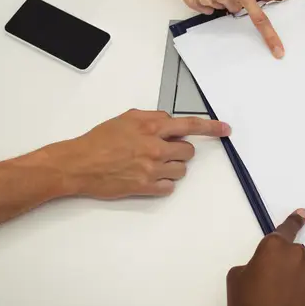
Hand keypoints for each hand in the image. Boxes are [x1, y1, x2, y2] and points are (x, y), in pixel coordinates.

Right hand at [34, 110, 229, 198]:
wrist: (78, 163)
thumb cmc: (99, 140)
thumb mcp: (126, 118)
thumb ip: (151, 118)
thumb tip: (168, 122)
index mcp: (152, 127)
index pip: (190, 125)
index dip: (211, 128)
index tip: (225, 129)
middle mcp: (155, 148)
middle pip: (188, 152)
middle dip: (179, 151)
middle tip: (161, 151)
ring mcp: (151, 169)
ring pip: (181, 170)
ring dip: (172, 167)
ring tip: (152, 164)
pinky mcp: (145, 187)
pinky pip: (169, 187)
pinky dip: (163, 183)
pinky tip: (149, 178)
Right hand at [227, 210, 304, 305]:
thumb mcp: (237, 278)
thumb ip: (254, 263)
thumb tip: (265, 268)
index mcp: (274, 247)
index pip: (287, 229)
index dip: (295, 221)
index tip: (303, 214)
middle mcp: (298, 255)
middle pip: (294, 256)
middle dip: (287, 268)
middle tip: (274, 290)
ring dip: (299, 283)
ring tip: (284, 305)